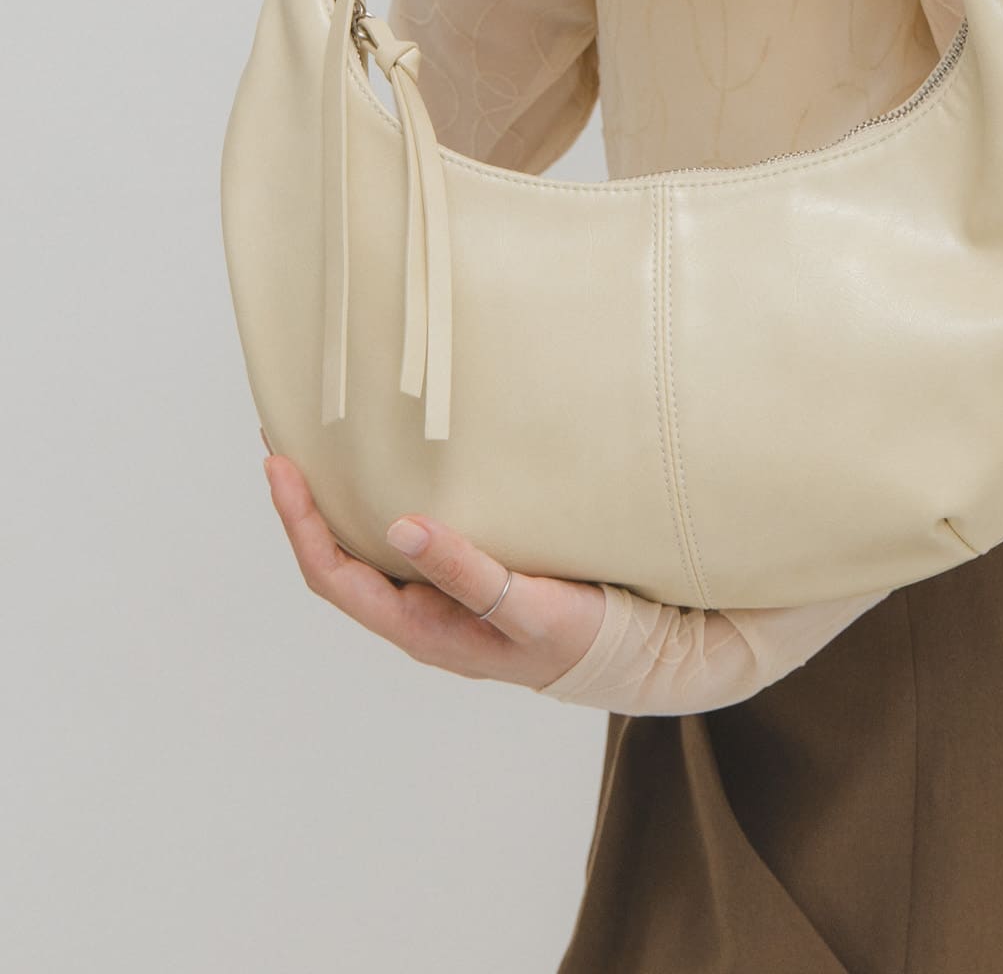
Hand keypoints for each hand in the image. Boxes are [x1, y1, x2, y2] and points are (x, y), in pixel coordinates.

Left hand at [260, 430, 605, 691]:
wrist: (625, 656)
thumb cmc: (577, 637)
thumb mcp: (526, 607)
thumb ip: (466, 572)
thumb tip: (400, 528)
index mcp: (420, 628)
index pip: (334, 576)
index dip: (300, 523)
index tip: (280, 467)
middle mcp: (416, 614)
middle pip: (335, 561)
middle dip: (301, 507)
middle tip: (280, 443)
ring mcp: (435, 599)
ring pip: (364, 553)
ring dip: (332, 506)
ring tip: (314, 452)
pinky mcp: (459, 580)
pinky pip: (399, 543)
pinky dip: (374, 506)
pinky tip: (380, 477)